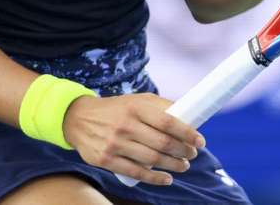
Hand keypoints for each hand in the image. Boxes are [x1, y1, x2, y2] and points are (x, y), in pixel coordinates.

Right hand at [62, 93, 205, 186]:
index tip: (201, 141)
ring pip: (152, 160)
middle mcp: (125, 125)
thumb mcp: (137, 100)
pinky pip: (136, 173)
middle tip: (192, 154)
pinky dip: (155, 178)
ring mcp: (114, 144)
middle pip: (163, 143)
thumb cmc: (117, 109)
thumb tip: (189, 114)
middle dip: (183, 152)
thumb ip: (161, 106)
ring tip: (183, 166)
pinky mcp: (105, 160)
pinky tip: (167, 179)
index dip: (188, 133)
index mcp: (136, 107)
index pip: (168, 122)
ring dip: (173, 166)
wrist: (78, 118)